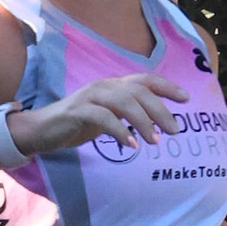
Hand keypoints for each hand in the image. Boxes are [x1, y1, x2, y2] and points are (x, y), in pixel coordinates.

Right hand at [9, 75, 188, 156]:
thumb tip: (155, 122)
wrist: (40, 130)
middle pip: (138, 91)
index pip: (144, 80)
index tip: (186, 99)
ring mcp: (89, 97)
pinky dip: (120, 131)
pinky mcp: (77, 111)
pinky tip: (131, 145)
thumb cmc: (76, 124)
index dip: (167, 86)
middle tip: (175, 131)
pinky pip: (103, 118)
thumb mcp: (107, 116)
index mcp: (112, 85)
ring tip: (155, 141)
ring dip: (143, 121)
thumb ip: (126, 114)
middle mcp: (103, 86)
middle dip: (160, 110)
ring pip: (124, 102)